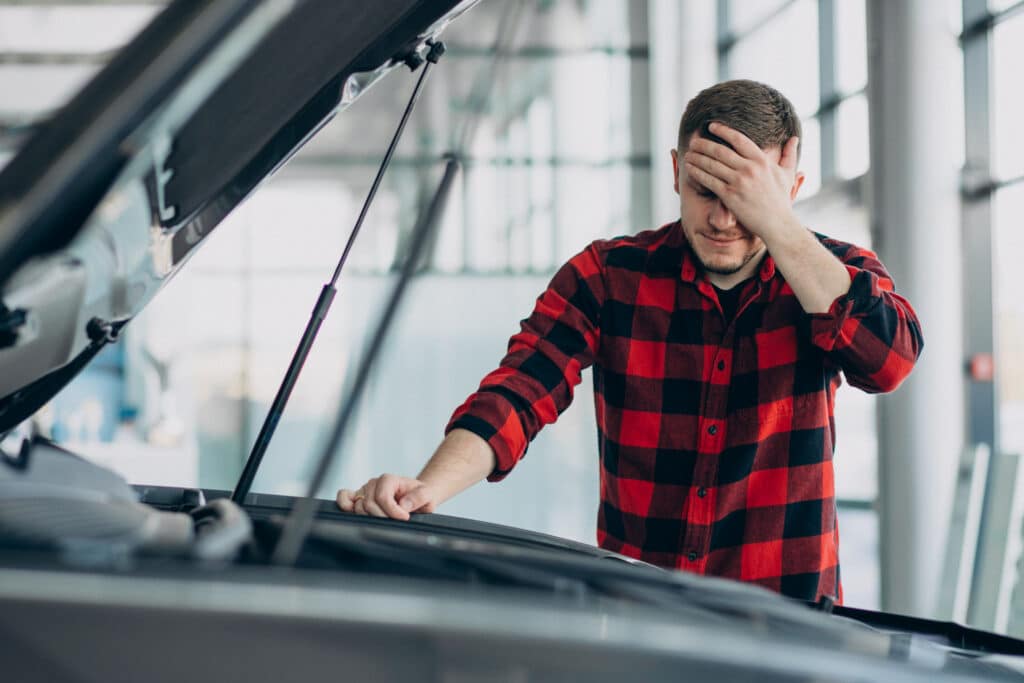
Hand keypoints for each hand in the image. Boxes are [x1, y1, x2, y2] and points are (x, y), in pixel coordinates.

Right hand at [336, 474, 437, 520]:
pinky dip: (344, 505)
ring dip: (370, 517)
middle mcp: (373, 483)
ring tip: (384, 520)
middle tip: (395, 522)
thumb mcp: (427, 495)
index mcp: (388, 479)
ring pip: (358, 507)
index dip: (392, 511)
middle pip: (369, 504)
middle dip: (382, 517)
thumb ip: (418, 497)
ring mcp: (364, 490)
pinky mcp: (358, 498)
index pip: (382, 497)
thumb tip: (403, 505)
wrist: (416, 495)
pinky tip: (353, 513)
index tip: (405, 518)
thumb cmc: (419, 495)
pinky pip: (344, 498)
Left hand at [683, 122, 801, 240]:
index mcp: (762, 160)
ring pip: (712, 164)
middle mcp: (749, 168)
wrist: (777, 224)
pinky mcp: (729, 195)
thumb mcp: (788, 174)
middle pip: (720, 150)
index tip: (711, 126)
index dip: (723, 130)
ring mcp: (738, 182)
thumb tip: (794, 138)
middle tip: (694, 141)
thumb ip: (789, 154)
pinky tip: (690, 169)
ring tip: (688, 153)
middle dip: (704, 144)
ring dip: (697, 157)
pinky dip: (697, 173)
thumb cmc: (781, 200)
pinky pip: (709, 181)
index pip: (738, 139)